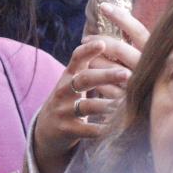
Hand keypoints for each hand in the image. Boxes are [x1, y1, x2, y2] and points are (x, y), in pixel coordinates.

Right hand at [30, 11, 146, 172]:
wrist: (46, 129)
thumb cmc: (70, 99)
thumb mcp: (75, 81)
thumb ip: (93, 65)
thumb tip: (122, 45)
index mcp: (69, 75)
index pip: (77, 58)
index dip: (88, 50)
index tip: (102, 43)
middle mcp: (64, 90)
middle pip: (84, 80)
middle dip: (106, 76)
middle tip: (127, 74)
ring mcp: (64, 110)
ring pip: (86, 106)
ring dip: (107, 105)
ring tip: (125, 104)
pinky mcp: (66, 129)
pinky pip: (86, 130)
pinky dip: (101, 129)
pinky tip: (116, 129)